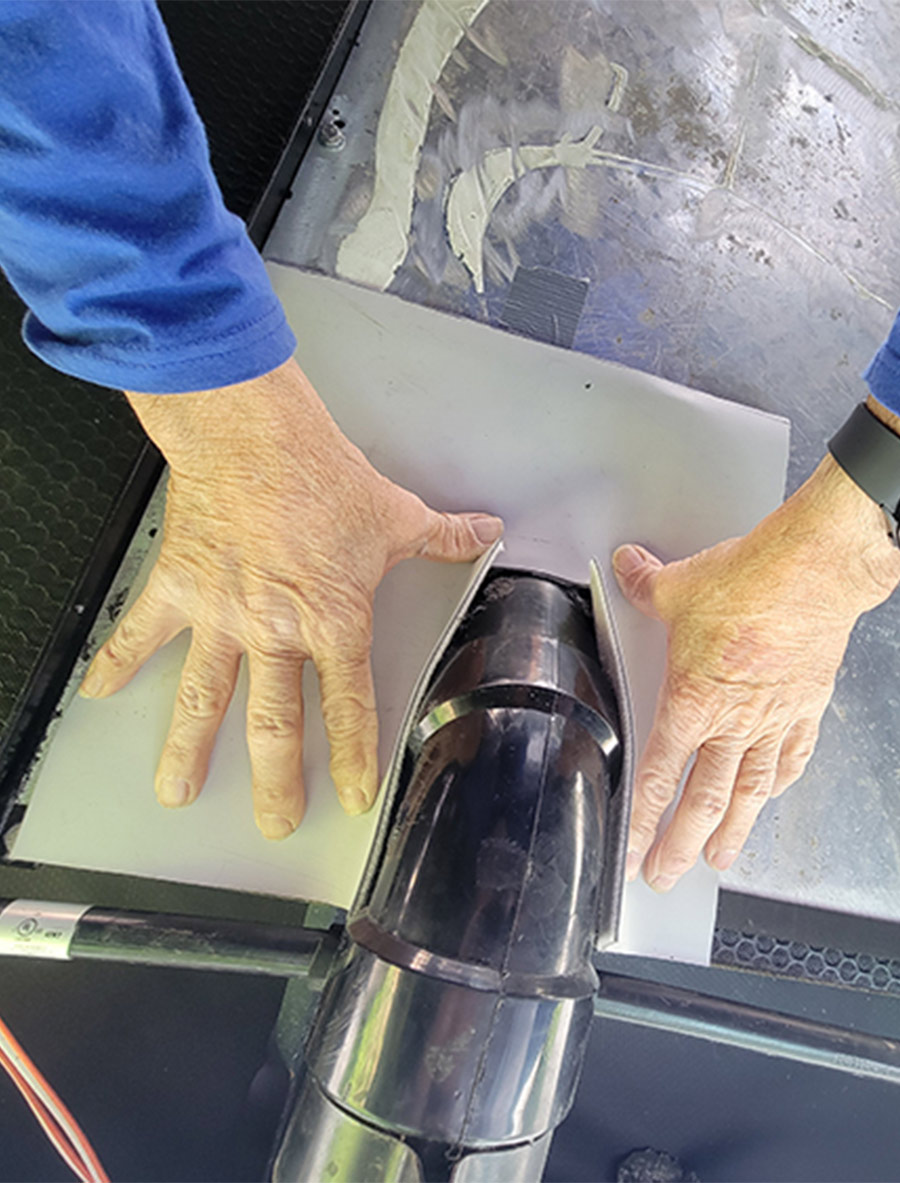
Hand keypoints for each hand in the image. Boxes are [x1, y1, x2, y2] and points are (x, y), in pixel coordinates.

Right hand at [80, 359, 502, 838]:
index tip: (352, 796)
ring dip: (188, 748)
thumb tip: (485, 532)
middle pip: (274, 724)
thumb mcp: (395, 514)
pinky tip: (101, 693)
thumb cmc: (324, 475)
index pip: (350, 706)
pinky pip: (142, 633)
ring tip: (177, 791)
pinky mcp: (179, 587)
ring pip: (204, 698)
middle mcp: (275, 631)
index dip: (354, 757)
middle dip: (275, 781)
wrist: (255, 436)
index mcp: (333, 621)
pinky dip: (118, 661)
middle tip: (273, 823)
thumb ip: (443, 536)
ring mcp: (221, 615)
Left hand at [613, 446, 899, 891]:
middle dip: (679, 845)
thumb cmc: (751, 582)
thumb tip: (625, 567)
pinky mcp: (806, 708)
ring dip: (731, 832)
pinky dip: (778, 784)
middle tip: (664, 874)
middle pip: (701, 801)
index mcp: (692, 701)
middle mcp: (733, 722)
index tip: (629, 852)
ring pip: (748, 792)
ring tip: (717, 860)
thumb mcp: (678, 586)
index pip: (656, 777)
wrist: (816, 572)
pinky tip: (768, 798)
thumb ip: (644, 584)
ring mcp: (774, 720)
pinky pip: (792, 758)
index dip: (640, 822)